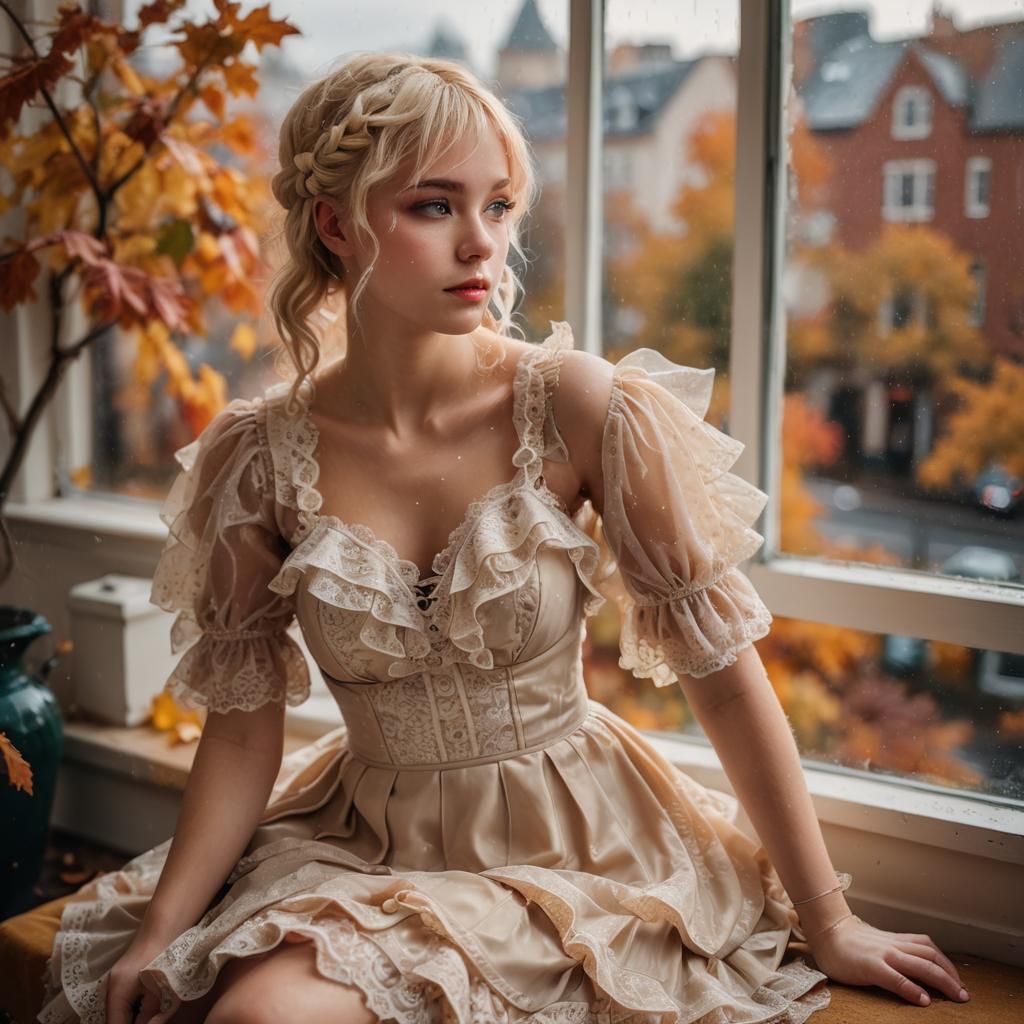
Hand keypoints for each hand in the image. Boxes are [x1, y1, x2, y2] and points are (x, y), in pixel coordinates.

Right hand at [105, 933, 172, 1023]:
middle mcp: (109, 990)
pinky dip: (132, 1008)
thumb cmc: (163, 958)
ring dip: (131, 1017)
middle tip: (152, 1019)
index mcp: (116, 994)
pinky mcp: (122, 978)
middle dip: (129, 1023)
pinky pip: (122, 1001)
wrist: (163, 928)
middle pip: (115, 1019)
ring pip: (118, 1011)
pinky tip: (146, 1009)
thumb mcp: (159, 992)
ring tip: (150, 1015)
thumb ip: (149, 1016)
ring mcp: (114, 982)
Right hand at [807, 913, 969, 1006]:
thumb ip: (894, 951)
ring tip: (956, 997)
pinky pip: (896, 977)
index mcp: (895, 941)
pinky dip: (912, 989)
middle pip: (931, 956)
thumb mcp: (876, 943)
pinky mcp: (870, 966)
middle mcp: (894, 945)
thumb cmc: (848, 941)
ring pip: (921, 965)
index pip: (929, 947)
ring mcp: (883, 955)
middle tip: (964, 995)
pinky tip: (923, 1000)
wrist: (825, 932)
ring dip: (943, 981)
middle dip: (952, 976)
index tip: (958, 981)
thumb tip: (911, 965)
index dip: (947, 964)